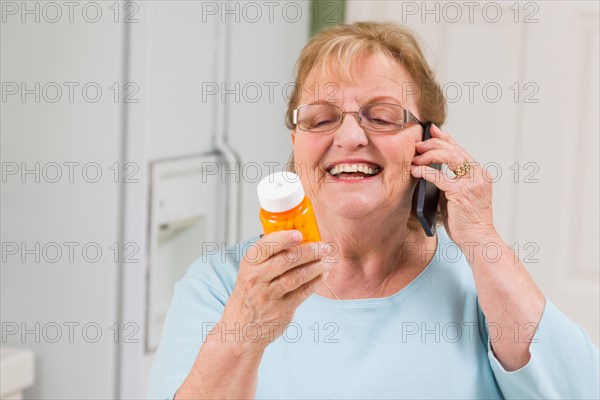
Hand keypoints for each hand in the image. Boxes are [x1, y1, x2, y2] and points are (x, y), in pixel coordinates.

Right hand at [217, 230, 331, 354]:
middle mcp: (257, 278)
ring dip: (317, 266)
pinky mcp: (282, 309)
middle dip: (310, 251)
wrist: (241, 329)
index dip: (284, 238)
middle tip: (324, 246)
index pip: (266, 246)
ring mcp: (269, 295)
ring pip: (298, 276)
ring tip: (329, 260)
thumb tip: (299, 239)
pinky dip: (316, 281)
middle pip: (287, 259)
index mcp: (249, 264)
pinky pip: (303, 291)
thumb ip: (269, 257)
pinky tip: (323, 274)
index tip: (300, 234)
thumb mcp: (250, 272)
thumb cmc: (250, 295)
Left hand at [410, 124, 495, 244]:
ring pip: (449, 157)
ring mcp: (472, 183)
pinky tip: (415, 170)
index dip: (445, 138)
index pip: (460, 150)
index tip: (431, 130)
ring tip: (415, 157)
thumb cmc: (466, 220)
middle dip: (433, 144)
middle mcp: (478, 174)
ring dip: (429, 154)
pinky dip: (425, 171)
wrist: (478, 239)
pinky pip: (439, 177)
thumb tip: (429, 169)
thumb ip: (450, 181)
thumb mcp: (459, 196)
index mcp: (479, 173)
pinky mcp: (461, 193)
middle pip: (454, 150)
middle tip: (417, 145)